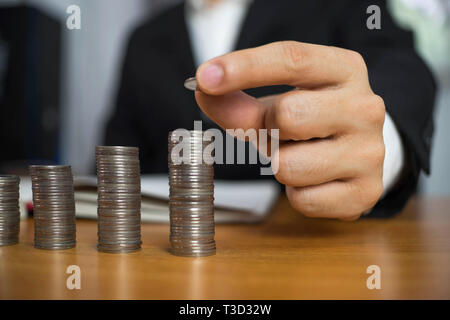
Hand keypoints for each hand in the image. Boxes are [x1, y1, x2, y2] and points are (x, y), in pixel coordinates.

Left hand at [195, 41, 384, 219]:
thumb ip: (241, 100)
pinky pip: (302, 200)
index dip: (244, 67)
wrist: (359, 151)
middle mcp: (366, 107)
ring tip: (299, 156)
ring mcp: (370, 153)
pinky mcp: (366, 192)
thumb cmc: (313, 120)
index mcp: (345, 70)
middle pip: (287, 115)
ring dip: (279, 165)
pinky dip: (295, 194)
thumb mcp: (279, 101)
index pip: (292, 59)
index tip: (204, 77)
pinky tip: (313, 180)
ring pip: (289, 166)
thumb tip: (203, 90)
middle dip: (268, 129)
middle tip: (279, 133)